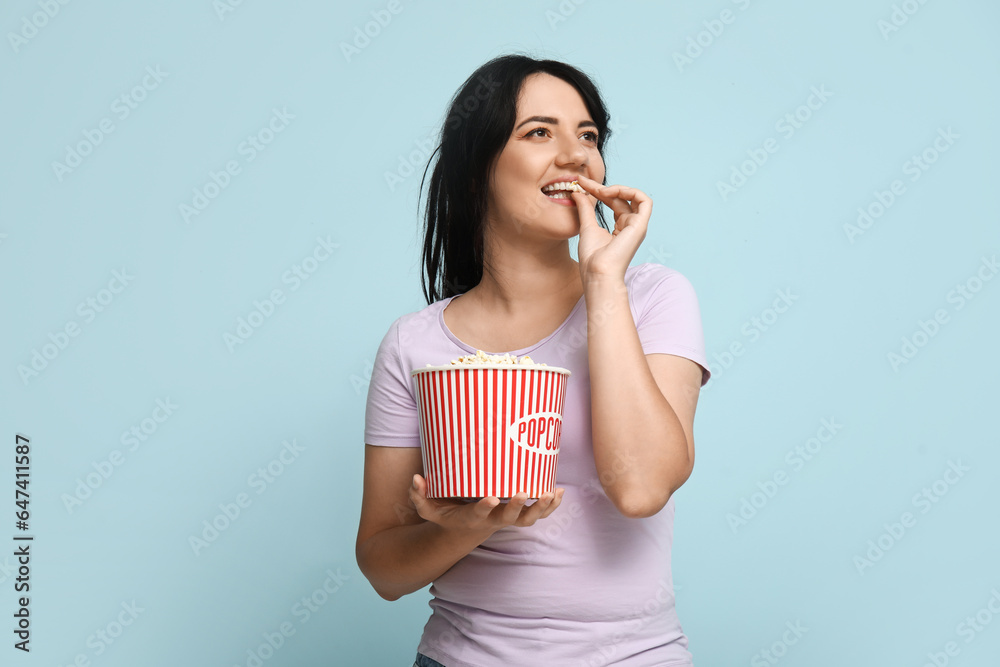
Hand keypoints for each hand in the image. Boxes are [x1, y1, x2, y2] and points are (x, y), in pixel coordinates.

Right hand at [408, 474, 564, 535]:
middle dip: (519, 507)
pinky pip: (540, 514)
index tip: (491, 497)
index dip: (486, 507)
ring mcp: (509, 519)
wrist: (466, 530)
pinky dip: (551, 506)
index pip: (480, 514)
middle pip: (510, 518)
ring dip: (542, 508)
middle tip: (525, 492)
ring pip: (529, 519)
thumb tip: (415, 479)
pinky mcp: (520, 515)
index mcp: (473, 518)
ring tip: (552, 493)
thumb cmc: (448, 515)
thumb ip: (420, 496)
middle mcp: (494, 520)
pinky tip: (560, 492)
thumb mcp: (430, 510)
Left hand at [572, 174, 652, 282]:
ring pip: (633, 197)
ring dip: (617, 188)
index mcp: (620, 228)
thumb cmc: (592, 258)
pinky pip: (644, 201)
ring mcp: (636, 226)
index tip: (580, 184)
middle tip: (582, 182)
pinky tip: (610, 192)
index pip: (612, 202)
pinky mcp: (640, 226)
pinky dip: (630, 191)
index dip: (597, 190)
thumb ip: (585, 208)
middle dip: (601, 187)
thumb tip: (578, 192)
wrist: (597, 272)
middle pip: (620, 198)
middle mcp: (630, 226)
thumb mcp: (587, 227)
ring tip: (599, 189)